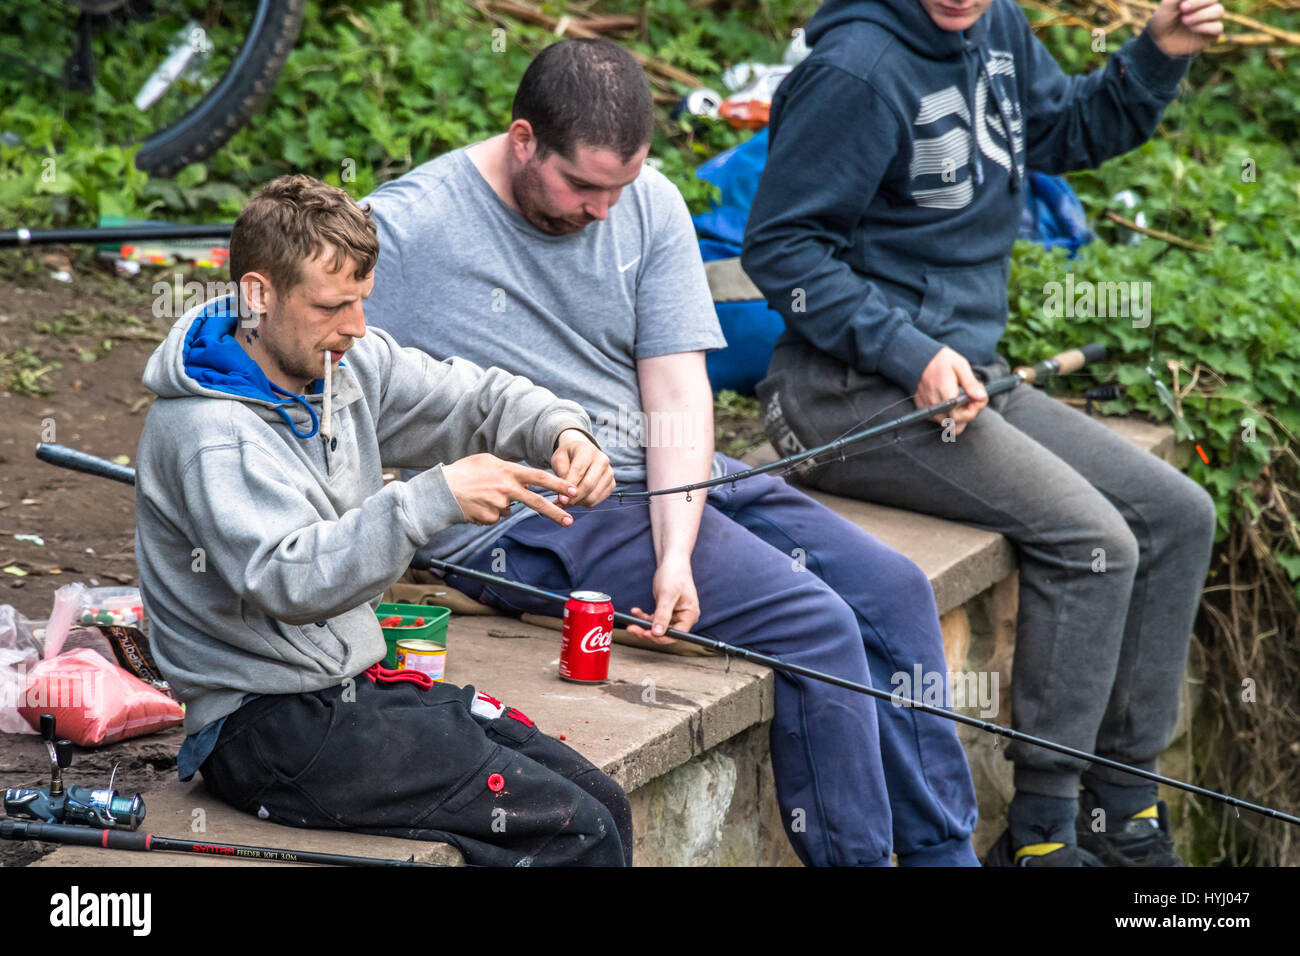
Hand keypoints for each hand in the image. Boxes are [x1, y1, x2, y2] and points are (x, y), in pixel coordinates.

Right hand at [443, 454, 576, 526]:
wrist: (441, 490)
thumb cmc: (464, 472)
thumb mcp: (488, 461)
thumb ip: (509, 469)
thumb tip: (527, 482)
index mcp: (508, 471)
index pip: (539, 477)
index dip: (558, 485)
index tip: (574, 491)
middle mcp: (506, 488)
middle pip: (535, 502)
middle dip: (554, 512)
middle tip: (569, 521)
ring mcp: (498, 504)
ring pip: (509, 509)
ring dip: (501, 505)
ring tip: (481, 495)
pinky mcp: (489, 518)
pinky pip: (496, 516)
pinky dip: (489, 512)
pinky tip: (476, 504)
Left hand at [551, 429, 615, 506]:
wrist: (582, 453)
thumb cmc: (568, 457)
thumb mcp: (559, 460)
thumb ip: (560, 477)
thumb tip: (564, 498)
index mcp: (588, 450)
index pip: (578, 471)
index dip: (568, 487)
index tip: (560, 499)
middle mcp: (602, 460)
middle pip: (588, 484)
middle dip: (574, 498)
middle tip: (562, 504)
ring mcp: (609, 472)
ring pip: (593, 495)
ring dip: (578, 502)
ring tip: (567, 501)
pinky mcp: (611, 484)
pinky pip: (598, 500)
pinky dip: (585, 503)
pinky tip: (577, 499)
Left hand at [627, 554, 698, 644]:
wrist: (672, 561)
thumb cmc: (674, 574)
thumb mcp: (668, 594)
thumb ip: (663, 614)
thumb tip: (658, 632)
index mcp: (690, 614)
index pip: (677, 634)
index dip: (662, 637)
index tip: (646, 633)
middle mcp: (683, 617)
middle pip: (666, 633)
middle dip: (649, 632)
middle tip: (634, 628)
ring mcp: (674, 615)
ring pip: (657, 628)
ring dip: (643, 626)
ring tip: (631, 623)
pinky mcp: (664, 611)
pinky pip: (652, 619)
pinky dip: (643, 617)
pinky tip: (635, 611)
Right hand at [914, 346, 987, 436]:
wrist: (919, 357)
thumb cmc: (942, 360)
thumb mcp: (960, 366)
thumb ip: (971, 383)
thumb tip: (981, 397)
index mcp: (945, 392)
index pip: (962, 416)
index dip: (974, 409)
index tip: (977, 397)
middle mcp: (934, 403)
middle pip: (957, 423)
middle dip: (968, 413)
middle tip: (970, 397)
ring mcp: (927, 407)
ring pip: (948, 424)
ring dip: (958, 414)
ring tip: (961, 398)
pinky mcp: (923, 409)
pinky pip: (939, 420)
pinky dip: (948, 413)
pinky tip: (950, 399)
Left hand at [1148, 0, 1223, 56]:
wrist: (1160, 42)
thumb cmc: (1164, 20)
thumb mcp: (1167, 5)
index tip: (1182, 2)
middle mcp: (1207, 6)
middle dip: (1198, 2)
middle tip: (1183, 8)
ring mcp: (1211, 19)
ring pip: (1218, 11)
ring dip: (1200, 15)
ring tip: (1184, 21)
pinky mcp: (1212, 34)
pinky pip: (1218, 27)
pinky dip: (1204, 27)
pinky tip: (1192, 29)